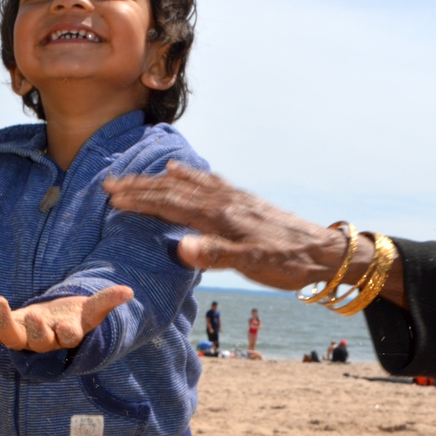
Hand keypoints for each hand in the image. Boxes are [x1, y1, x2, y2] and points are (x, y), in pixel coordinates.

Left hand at [0, 286, 132, 352]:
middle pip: (38, 341)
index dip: (68, 333)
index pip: (70, 338)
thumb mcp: (92, 307)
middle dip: (35, 329)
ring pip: (11, 339)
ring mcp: (24, 339)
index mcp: (68, 335)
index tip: (67, 327)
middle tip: (33, 314)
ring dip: (2, 322)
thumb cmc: (75, 315)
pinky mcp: (8, 332)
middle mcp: (46, 342)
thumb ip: (107, 300)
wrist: (55, 323)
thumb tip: (129, 291)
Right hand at [105, 162, 407, 307]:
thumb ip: (215, 256)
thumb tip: (179, 246)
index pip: (171, 204)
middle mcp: (225, 202)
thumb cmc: (289, 264)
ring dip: (159, 179)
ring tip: (137, 174)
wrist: (326, 253)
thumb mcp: (253, 264)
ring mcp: (235, 199)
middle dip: (140, 186)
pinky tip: (182, 171)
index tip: (112, 198)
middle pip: (174, 189)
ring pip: (189, 183)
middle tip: (110, 183)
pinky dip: (189, 175)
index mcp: (221, 217)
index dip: (140, 201)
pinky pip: (208, 182)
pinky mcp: (245, 202)